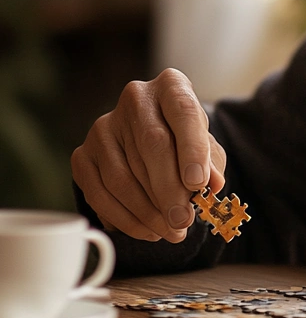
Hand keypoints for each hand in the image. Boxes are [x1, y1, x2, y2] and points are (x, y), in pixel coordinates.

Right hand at [71, 68, 225, 242]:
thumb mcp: (208, 147)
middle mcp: (135, 99)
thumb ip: (211, 163)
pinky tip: (147, 230)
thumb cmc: (187, 143)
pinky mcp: (81, 154)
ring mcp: (104, 126)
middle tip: (183, 221)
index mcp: (172, 86)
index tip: (199, 184)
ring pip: (123, 175)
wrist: (154, 140)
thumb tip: (212, 184)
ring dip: (148, 211)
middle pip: (152, 145)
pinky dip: (125, 218)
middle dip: (169, 190)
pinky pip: (99, 193)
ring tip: (171, 231)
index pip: (183, 111)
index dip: (192, 149)